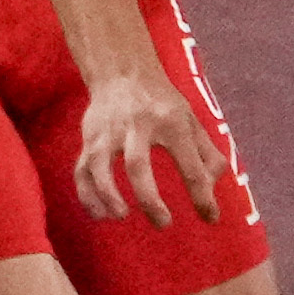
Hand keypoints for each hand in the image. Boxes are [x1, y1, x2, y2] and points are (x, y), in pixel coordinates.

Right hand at [71, 69, 241, 227]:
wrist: (122, 71)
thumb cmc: (161, 101)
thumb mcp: (191, 119)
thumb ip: (207, 154)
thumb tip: (212, 188)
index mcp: (171, 123)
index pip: (190, 164)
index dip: (202, 196)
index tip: (209, 218)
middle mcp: (137, 125)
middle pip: (137, 165)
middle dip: (149, 198)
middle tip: (163, 223)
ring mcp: (108, 132)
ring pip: (101, 166)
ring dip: (109, 195)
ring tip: (122, 216)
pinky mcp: (89, 139)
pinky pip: (82, 170)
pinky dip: (87, 195)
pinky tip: (99, 214)